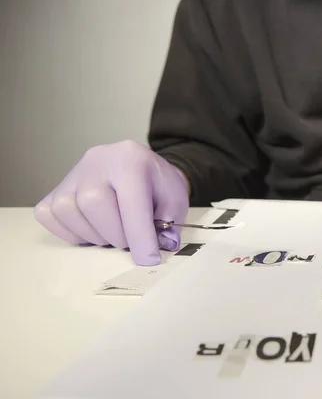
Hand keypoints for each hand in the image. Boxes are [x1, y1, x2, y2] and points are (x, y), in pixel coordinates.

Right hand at [34, 140, 188, 265]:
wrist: (139, 166)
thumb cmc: (157, 185)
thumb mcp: (175, 199)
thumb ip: (170, 222)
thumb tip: (161, 245)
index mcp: (132, 160)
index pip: (131, 201)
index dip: (140, 236)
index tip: (148, 259)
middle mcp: (98, 160)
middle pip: (94, 204)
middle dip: (116, 234)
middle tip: (129, 240)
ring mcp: (74, 173)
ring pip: (69, 211)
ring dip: (94, 235)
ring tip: (112, 232)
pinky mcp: (57, 187)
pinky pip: (50, 215)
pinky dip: (70, 232)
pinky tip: (92, 229)